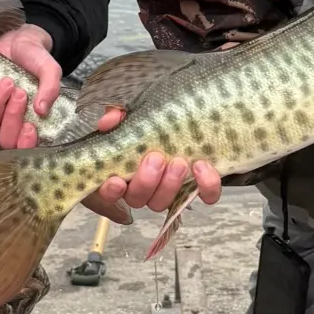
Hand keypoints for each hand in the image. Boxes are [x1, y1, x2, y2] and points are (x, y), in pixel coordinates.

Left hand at [0, 24, 60, 150]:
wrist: (19, 42)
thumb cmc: (36, 59)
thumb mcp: (50, 69)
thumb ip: (51, 88)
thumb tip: (42, 110)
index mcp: (33, 119)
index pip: (26, 146)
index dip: (25, 143)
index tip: (30, 126)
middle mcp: (12, 121)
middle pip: (6, 139)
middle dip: (11, 117)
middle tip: (19, 92)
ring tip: (7, 80)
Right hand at [79, 101, 222, 221]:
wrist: (186, 111)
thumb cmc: (151, 116)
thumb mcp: (131, 111)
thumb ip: (116, 115)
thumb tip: (108, 121)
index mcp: (122, 170)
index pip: (109, 191)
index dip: (110, 192)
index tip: (117, 180)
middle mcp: (143, 186)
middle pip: (138, 199)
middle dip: (146, 182)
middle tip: (156, 158)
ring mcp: (170, 190)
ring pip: (164, 202)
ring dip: (171, 185)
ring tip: (179, 162)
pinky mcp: (199, 185)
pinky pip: (205, 196)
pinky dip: (205, 186)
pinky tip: (202, 166)